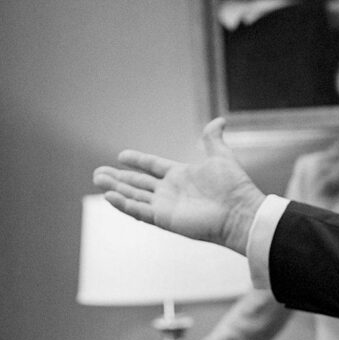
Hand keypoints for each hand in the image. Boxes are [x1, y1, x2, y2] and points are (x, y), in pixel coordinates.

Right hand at [93, 118, 264, 249]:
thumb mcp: (221, 156)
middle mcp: (170, 191)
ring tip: (97, 180)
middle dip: (118, 178)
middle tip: (97, 173)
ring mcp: (166, 206)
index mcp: (180, 175)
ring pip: (133, 195)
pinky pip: (139, 211)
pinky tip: (109, 196)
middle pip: (137, 183)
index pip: (152, 166)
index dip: (137, 161)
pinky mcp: (164, 219)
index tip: (121, 155)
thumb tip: (220, 120)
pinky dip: (123, 204)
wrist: (240, 211)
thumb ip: (213, 140)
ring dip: (115, 189)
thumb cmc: (234, 186)